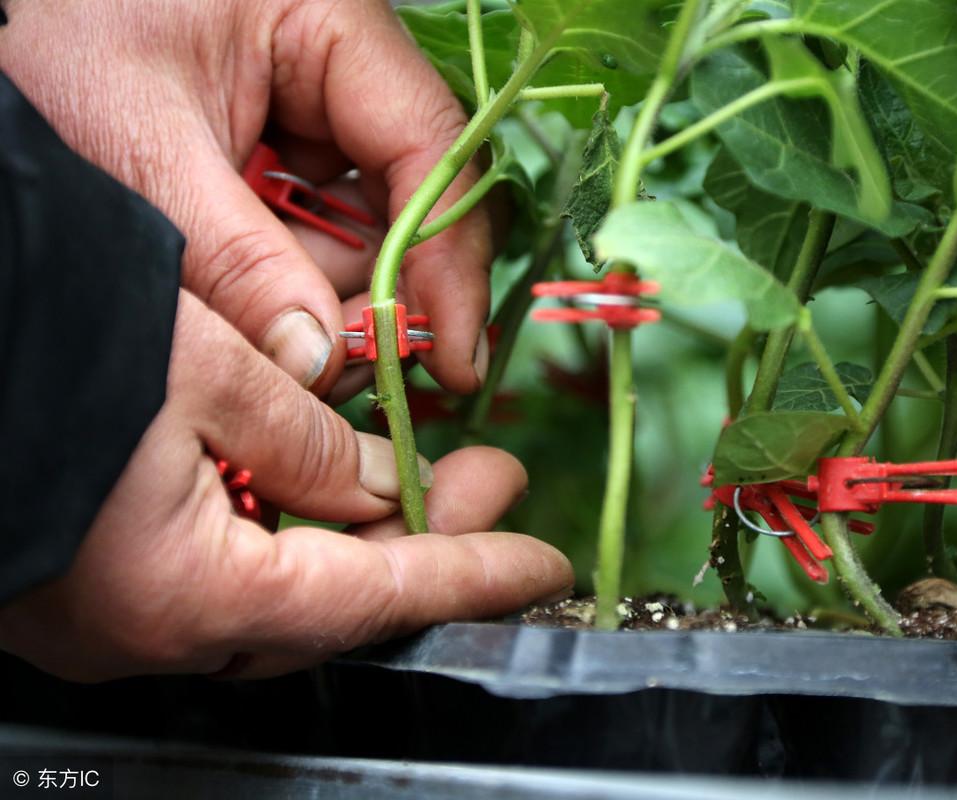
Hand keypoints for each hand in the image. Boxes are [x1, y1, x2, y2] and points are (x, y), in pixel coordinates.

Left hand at [0, 0, 493, 394]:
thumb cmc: (44, 33)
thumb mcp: (137, 148)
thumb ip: (237, 260)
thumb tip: (318, 363)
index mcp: (331, 26)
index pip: (433, 147)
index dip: (450, 259)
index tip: (452, 356)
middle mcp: (340, 68)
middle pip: (410, 200)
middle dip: (374, 292)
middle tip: (336, 368)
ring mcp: (311, 112)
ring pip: (360, 230)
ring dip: (317, 296)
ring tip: (248, 318)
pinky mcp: (280, 150)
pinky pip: (312, 233)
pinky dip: (283, 282)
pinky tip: (238, 294)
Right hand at [0, 295, 571, 680]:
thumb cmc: (41, 339)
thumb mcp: (204, 370)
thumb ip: (309, 442)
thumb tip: (379, 484)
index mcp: (192, 592)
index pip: (379, 596)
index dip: (474, 575)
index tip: (541, 565)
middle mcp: (155, 626)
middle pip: (337, 599)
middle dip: (427, 540)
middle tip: (491, 481)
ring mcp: (118, 610)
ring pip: (283, 583)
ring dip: (359, 524)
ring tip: (423, 465)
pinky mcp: (97, 577)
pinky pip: (224, 564)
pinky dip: (290, 523)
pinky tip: (324, 470)